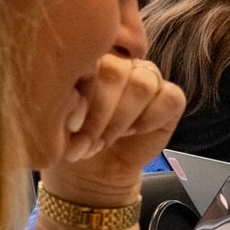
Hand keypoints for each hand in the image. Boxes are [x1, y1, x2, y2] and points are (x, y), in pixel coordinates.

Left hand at [46, 55, 184, 202]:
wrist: (95, 171)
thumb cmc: (74, 140)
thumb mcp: (59, 120)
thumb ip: (68, 100)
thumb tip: (76, 97)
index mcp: (92, 58)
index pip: (91, 58)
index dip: (84, 96)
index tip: (72, 126)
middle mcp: (122, 63)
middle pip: (118, 72)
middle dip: (101, 114)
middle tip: (88, 141)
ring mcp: (149, 77)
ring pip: (143, 85)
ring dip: (122, 120)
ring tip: (106, 139)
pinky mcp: (170, 98)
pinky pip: (169, 98)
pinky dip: (150, 119)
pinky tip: (134, 132)